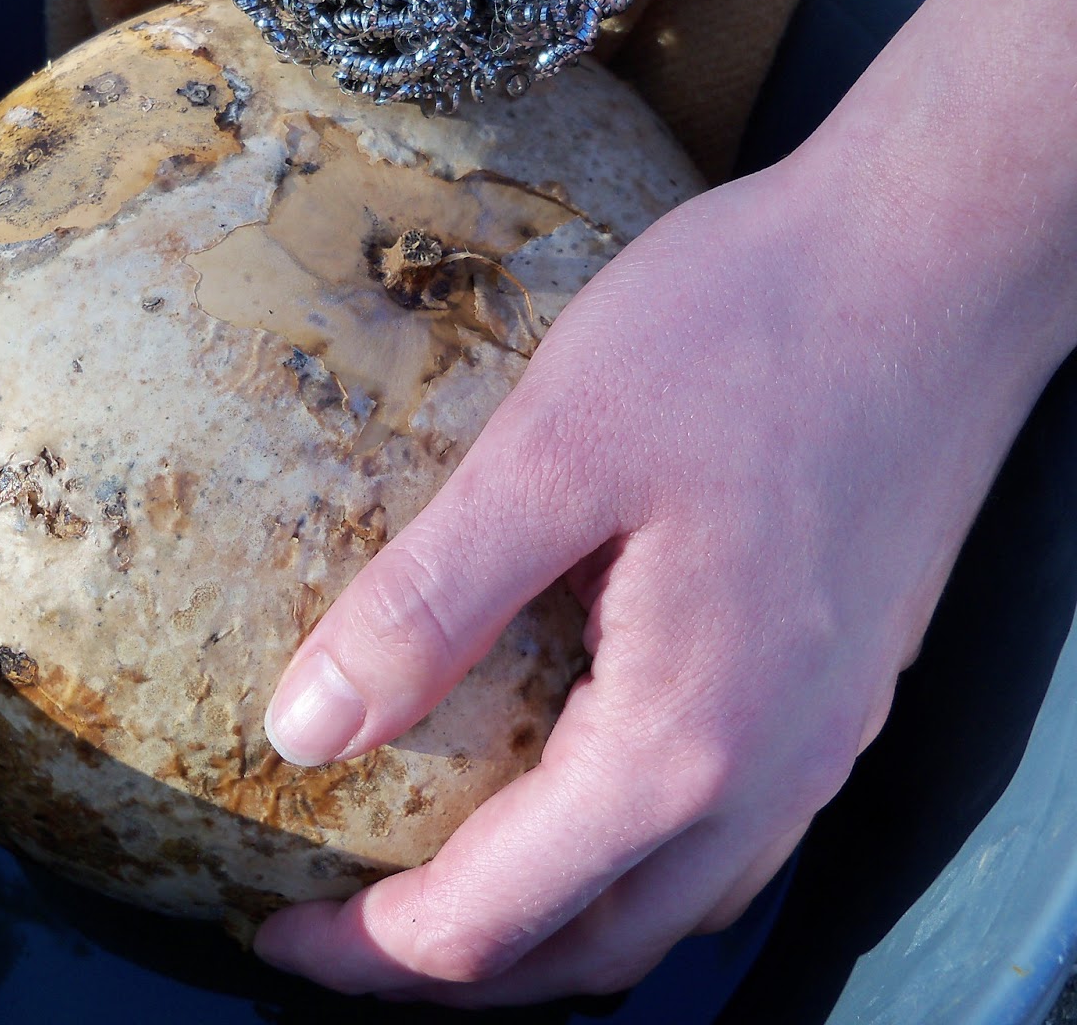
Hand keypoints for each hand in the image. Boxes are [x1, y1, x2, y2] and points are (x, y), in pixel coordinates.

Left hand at [250, 136, 1063, 1003]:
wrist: (940, 257)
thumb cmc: (746, 332)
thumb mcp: (552, 453)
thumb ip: (426, 606)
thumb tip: (303, 731)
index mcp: (680, 742)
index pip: (492, 919)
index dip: (365, 950)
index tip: (270, 929)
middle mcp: (766, 778)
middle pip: (588, 953)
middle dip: (453, 967)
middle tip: (342, 932)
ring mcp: (820, 741)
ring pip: (666, 911)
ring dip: (547, 930)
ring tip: (443, 887)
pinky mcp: (840, 687)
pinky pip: (725, 841)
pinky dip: (627, 867)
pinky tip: (577, 799)